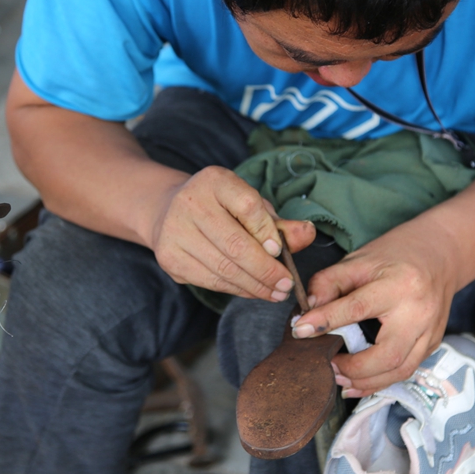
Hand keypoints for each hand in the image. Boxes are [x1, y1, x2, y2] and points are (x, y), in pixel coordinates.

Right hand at [148, 166, 315, 299]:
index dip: (267, 233)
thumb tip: (308, 234)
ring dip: (254, 286)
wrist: (166, 210)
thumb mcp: (250, 204)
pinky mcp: (169, 257)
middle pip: (235, 244)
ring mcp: (174, 231)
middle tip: (287, 286)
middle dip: (266, 271)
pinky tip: (252, 291)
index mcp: (215, 180)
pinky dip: (236, 290)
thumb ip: (278, 222)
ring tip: (275, 293)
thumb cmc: (220, 207)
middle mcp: (190, 202)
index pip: (248, 207)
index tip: (281, 252)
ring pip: (223, 268)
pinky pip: (210, 281)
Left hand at [293, 225, 461, 395]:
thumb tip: (307, 313)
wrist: (440, 255)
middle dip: (352, 368)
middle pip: (387, 355)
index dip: (326, 321)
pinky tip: (357, 381)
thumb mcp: (358, 260)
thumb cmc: (396, 255)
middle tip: (326, 364)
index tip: (300, 331)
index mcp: (400, 284)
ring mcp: (431, 332)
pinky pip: (406, 370)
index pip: (358, 307)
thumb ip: (329, 283)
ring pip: (399, 371)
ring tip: (337, 378)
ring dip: (365, 381)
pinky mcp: (433, 344)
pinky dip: (379, 380)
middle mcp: (420, 312)